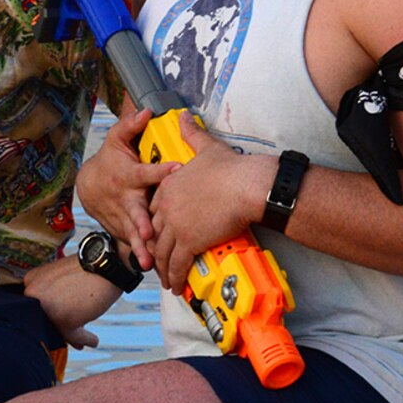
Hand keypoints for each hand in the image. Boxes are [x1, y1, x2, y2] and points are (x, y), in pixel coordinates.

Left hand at [24, 258, 117, 348]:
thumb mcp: (65, 278)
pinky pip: (72, 336)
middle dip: (59, 328)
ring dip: (72, 337)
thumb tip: (59, 322)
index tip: (59, 322)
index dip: (49, 316)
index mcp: (31, 280)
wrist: (108, 262)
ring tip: (85, 340)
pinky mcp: (62, 319)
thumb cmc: (91, 268)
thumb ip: (58, 298)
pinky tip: (93, 341)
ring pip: (56, 329)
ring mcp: (46, 306)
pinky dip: (84, 340)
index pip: (35, 306)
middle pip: (43, 319)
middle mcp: (33, 293)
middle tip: (73, 334)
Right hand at [76, 106, 178, 269]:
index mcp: (129, 174)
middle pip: (135, 211)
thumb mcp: (118, 139)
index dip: (161, 169)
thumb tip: (146, 109)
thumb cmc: (111, 160)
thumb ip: (131, 126)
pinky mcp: (124, 229)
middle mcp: (126, 198)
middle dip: (142, 222)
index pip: (146, 171)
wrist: (89, 186)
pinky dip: (139, 255)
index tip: (179, 168)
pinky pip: (133, 243)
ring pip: (133, 233)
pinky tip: (150, 268)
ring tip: (148, 260)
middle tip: (150, 231)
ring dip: (140, 246)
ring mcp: (123, 216)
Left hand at [145, 114, 270, 290]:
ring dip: (163, 269)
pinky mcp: (189, 241)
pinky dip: (175, 277)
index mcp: (169, 187)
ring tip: (167, 281)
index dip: (157, 225)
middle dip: (156, 251)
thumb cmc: (231, 168)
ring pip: (163, 252)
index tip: (160, 235)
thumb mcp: (207, 147)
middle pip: (156, 233)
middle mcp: (167, 207)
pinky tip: (176, 286)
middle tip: (158, 262)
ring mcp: (176, 226)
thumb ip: (191, 134)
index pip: (156, 211)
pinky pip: (177, 264)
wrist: (247, 186)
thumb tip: (182, 115)